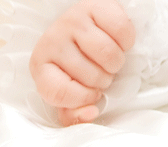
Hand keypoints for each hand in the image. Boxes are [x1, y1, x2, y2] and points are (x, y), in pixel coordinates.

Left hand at [29, 0, 135, 125]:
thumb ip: (75, 115)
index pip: (57, 92)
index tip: (91, 96)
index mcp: (41, 66)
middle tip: (100, 72)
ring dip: (116, 63)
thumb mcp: (71, 93)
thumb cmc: (79, 64)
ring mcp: (72, 21)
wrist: (87, 30)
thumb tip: (91, 113)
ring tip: (109, 60)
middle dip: (103, 80)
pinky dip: (126, 42)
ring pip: (108, 55)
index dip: (80, 99)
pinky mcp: (94, 6)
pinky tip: (117, 42)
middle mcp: (52, 41)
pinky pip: (122, 31)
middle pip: (89, 76)